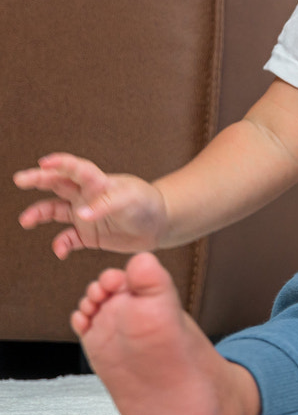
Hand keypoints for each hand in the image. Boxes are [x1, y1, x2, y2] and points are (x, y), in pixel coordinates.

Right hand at [15, 153, 167, 258]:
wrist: (160, 225)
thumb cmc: (147, 204)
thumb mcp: (131, 200)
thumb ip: (106, 205)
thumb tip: (81, 215)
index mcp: (99, 182)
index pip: (75, 169)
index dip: (61, 163)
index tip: (44, 162)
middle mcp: (87, 196)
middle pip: (58, 184)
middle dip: (38, 179)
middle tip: (20, 179)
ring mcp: (85, 215)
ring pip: (55, 211)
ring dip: (39, 213)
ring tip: (26, 220)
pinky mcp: (89, 235)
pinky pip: (68, 239)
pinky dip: (61, 245)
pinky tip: (60, 252)